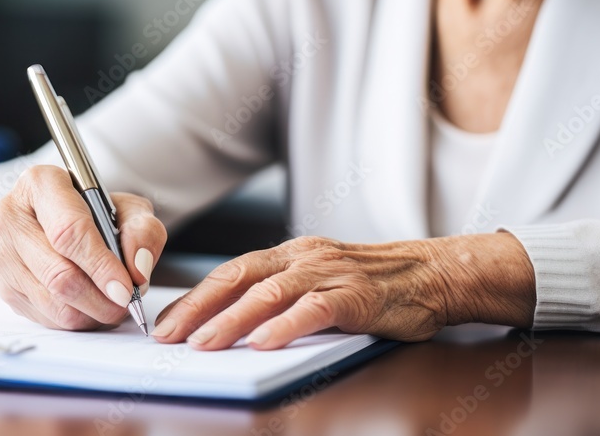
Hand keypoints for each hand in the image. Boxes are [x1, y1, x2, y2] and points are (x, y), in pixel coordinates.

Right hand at [0, 165, 167, 329]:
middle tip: (126, 302)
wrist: (51, 224)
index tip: (126, 288)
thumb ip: (142, 231)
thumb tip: (138, 269)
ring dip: (91, 312)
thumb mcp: (127, 208)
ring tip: (113, 304)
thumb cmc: (92, 213)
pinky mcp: (3, 287)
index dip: (100, 264)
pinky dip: (76, 318)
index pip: (68, 231)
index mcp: (40, 184)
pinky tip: (91, 306)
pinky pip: (46, 316)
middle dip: (100, 297)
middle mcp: (11, 217)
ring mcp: (1, 255)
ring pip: (52, 301)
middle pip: (59, 273)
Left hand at [151, 233, 533, 349]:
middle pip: (238, 278)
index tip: (165, 323)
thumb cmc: (373, 285)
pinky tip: (262, 343)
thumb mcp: (318, 281)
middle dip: (198, 308)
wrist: (434, 274)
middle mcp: (303, 257)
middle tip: (168, 336)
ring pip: (269, 293)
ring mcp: (329, 273)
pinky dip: (285, 326)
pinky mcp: (356, 295)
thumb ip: (281, 296)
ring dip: (231, 320)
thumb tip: (231, 326)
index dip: (194, 298)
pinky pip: (314, 309)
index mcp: (289, 254)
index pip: (230, 273)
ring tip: (203, 343)